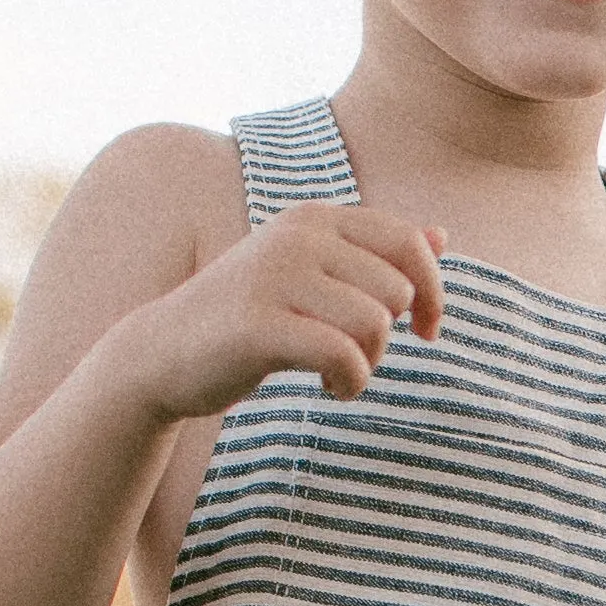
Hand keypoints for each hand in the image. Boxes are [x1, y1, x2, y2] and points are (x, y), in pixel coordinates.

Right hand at [124, 200, 446, 420]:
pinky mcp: (257, 323)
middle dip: (389, 337)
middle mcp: (296, 235)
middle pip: (395, 290)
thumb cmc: (249, 316)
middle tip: (353, 357)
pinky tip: (327, 388)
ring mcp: (274, 276)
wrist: (162, 353)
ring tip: (338, 374)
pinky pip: (342, 354)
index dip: (432, 291)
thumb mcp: (311, 273)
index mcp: (314, 217)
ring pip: (374, 323)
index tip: (424, 330)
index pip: (408, 242)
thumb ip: (374, 253)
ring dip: (368, 364)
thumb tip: (443, 235)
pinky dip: (349, 381)